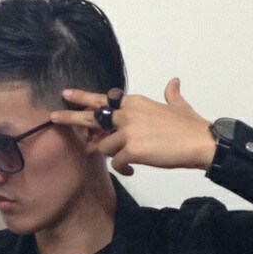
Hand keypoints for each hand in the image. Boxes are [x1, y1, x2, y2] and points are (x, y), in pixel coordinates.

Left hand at [49, 77, 216, 175]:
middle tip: (52, 117)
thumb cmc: (190, 127)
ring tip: (128, 160)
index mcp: (134, 102)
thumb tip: (173, 82)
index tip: (68, 97)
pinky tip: (134, 171)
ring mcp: (128, 131)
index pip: (103, 100)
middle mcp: (127, 113)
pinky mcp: (132, 150)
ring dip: (113, 156)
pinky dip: (124, 169)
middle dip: (70, 117)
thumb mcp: (178, 105)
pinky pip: (118, 164)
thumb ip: (171, 94)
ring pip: (105, 148)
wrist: (200, 142)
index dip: (84, 100)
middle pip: (92, 117)